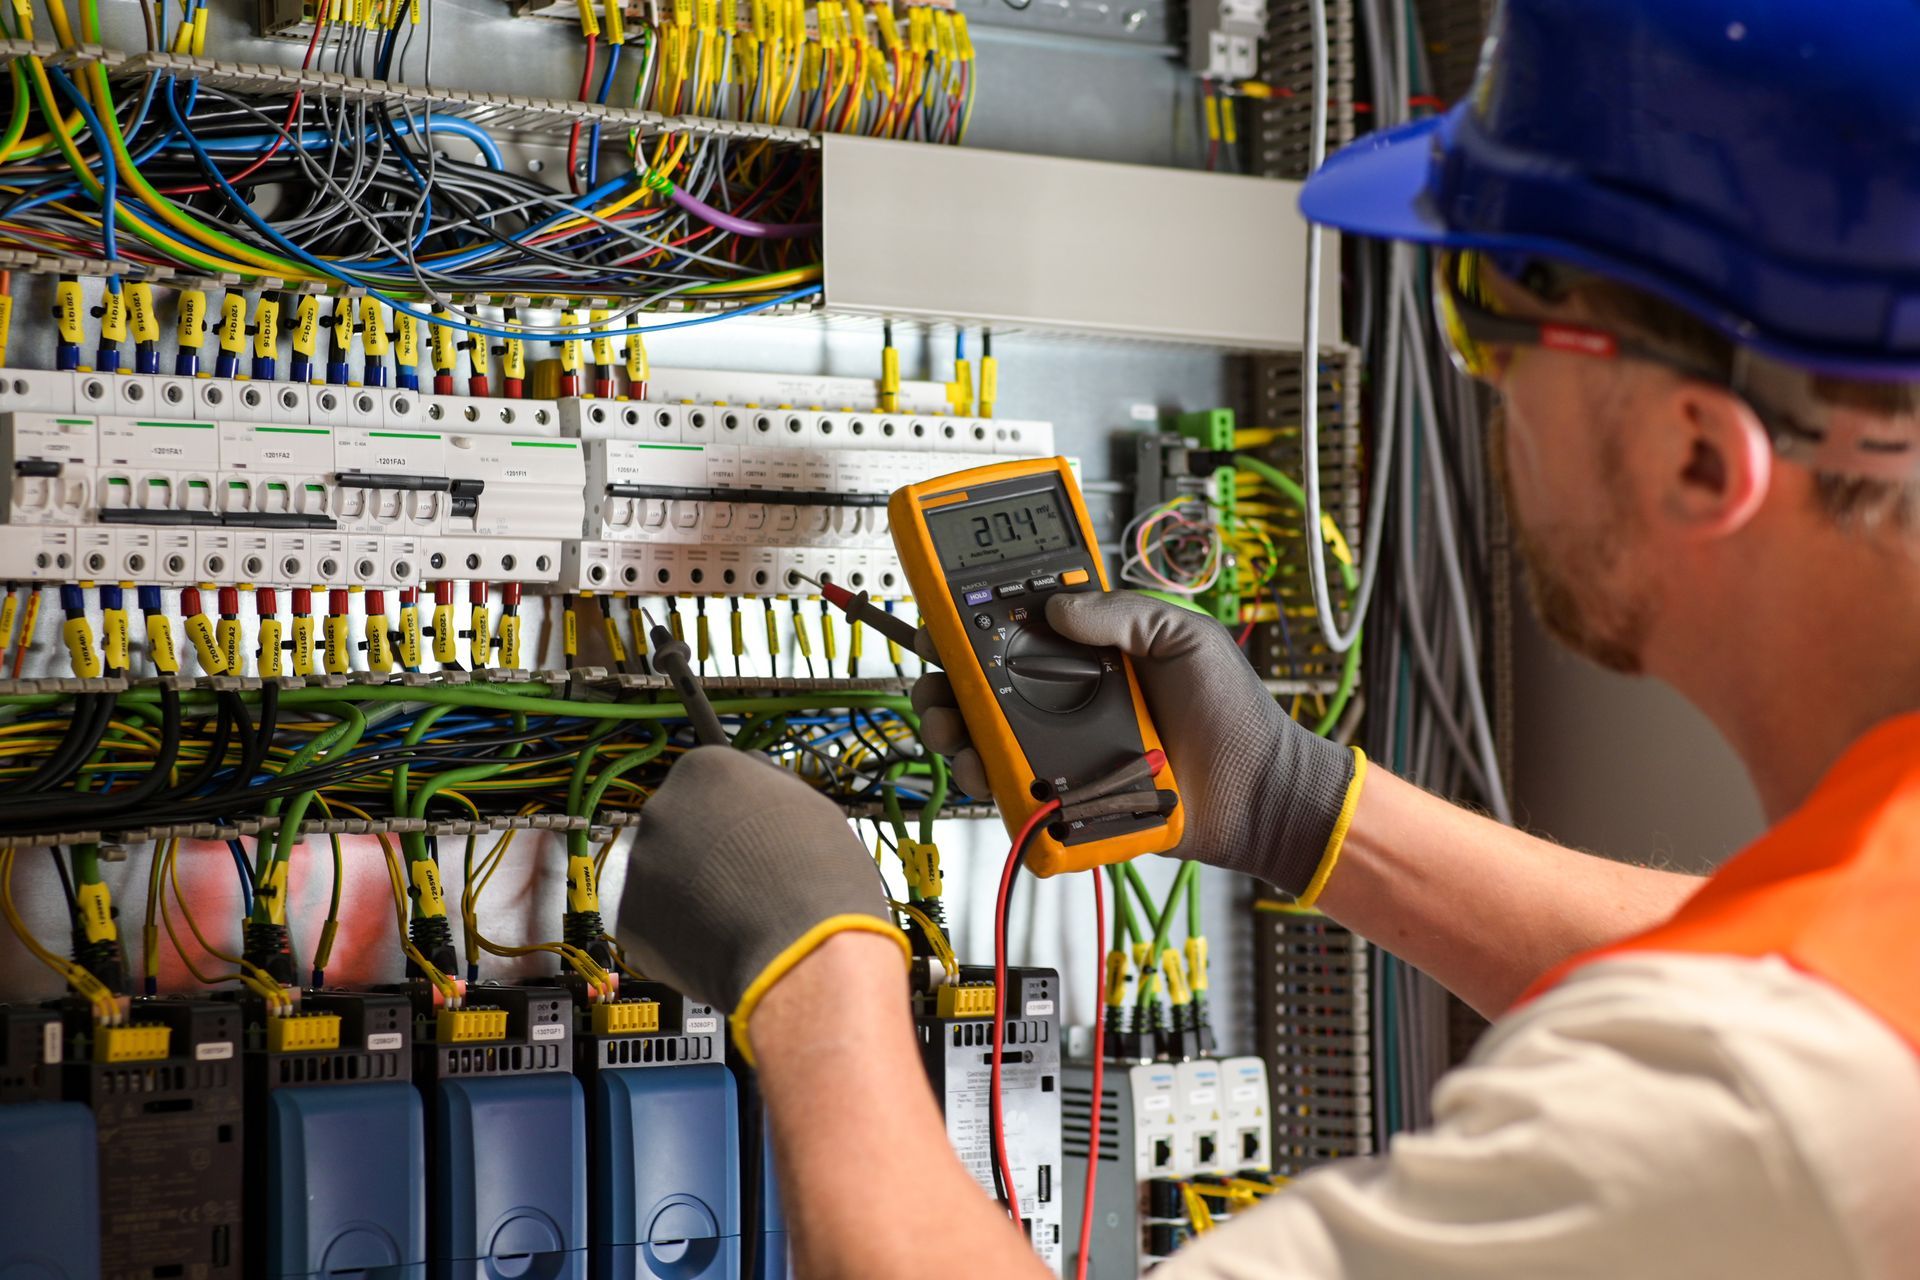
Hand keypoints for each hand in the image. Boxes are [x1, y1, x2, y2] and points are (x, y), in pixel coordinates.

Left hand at [616, 746, 909, 1058]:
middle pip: (679, 823)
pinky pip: (654, 919)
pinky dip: (678, 930)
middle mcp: (663, 808)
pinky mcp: (630, 919)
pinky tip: (717, 939)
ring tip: (736, 913)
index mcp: (706, 769)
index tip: (745, 831)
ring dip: (690, 888)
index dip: (731, 810)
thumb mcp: (810, 805)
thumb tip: (755, 777)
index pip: (706, 779)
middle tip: (744, 876)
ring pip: (663, 872)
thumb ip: (768, 784)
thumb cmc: (819, 881)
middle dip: (704, 848)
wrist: (802, 956)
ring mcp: (641, 865)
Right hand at [911, 590, 1363, 898]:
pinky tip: (983, 770)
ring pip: (984, 739)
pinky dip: (986, 781)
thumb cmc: (1234, 716)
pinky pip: (1012, 791)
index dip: (976, 620)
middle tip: (937, 680)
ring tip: (951, 728)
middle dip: (946, 680)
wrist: (1258, 793)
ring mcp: (1063, 750)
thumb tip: (1058, 606)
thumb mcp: (1184, 637)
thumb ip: (1124, 613)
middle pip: (984, 687)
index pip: (1019, 630)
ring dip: (953, 730)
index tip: (945, 613)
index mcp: (1092, 656)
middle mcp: (1068, 702)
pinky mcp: (1064, 797)